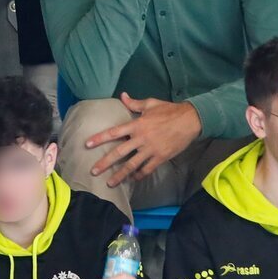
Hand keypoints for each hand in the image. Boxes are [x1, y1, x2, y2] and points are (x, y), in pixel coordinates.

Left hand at [87, 92, 201, 186]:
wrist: (190, 120)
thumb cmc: (169, 110)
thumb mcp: (151, 104)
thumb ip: (134, 103)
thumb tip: (122, 95)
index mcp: (137, 124)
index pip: (114, 132)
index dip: (99, 138)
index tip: (87, 144)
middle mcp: (141, 138)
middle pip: (119, 152)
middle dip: (105, 163)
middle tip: (93, 171)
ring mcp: (151, 149)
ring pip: (132, 165)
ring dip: (119, 175)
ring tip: (109, 183)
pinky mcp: (160, 157)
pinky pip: (147, 169)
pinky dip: (139, 175)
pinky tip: (132, 179)